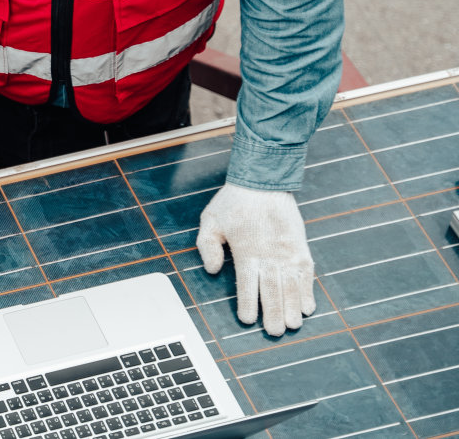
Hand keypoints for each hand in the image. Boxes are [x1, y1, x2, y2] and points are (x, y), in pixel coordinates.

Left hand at [196, 183, 315, 335]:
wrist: (263, 182)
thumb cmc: (233, 203)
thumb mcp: (210, 221)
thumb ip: (207, 246)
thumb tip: (211, 270)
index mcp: (246, 251)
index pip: (247, 285)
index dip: (248, 304)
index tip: (248, 321)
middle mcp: (269, 255)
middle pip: (272, 291)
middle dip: (273, 314)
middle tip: (275, 333)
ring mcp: (288, 252)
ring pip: (291, 286)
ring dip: (293, 308)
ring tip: (294, 326)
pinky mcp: (301, 248)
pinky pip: (307, 274)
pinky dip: (308, 291)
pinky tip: (308, 307)